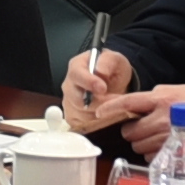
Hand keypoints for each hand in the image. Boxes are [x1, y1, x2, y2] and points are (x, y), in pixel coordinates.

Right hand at [57, 50, 172, 154]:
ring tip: (114, 109)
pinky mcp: (72, 117)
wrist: (112, 82)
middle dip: (98, 103)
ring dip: (100, 115)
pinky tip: (107, 117)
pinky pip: (81, 125)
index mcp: (76, 67)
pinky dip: (96, 124)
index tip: (102, 88)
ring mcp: (69, 102)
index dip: (89, 83)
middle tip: (115, 102)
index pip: (77, 75)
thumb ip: (108, 62)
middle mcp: (69, 85)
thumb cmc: (111, 70)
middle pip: (77, 99)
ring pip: (81, 115)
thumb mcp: (115, 59)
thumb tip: (100, 71)